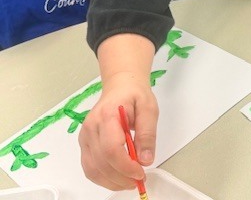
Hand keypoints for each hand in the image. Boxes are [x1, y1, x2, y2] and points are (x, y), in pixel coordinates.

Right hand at [79, 34, 156, 189]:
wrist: (121, 85)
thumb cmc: (134, 95)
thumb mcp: (149, 109)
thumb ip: (148, 134)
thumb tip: (146, 159)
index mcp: (108, 115)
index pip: (111, 148)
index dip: (125, 166)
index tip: (140, 172)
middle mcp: (91, 127)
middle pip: (101, 162)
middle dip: (121, 177)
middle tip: (139, 180)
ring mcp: (85, 136)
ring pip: (92, 169)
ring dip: (112, 181)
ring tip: (130, 181)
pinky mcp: (84, 143)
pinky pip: (90, 167)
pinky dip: (103, 178)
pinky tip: (118, 178)